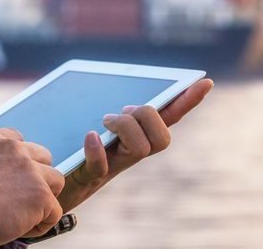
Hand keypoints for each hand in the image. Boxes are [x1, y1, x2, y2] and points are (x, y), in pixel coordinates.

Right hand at [0, 126, 64, 248]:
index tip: (9, 180)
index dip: (17, 162)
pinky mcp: (40, 194)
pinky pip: (54, 211)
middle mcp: (11, 147)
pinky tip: (22, 230)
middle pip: (42, 156)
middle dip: (36, 176)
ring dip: (44, 198)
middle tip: (22, 198)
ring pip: (55, 180)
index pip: (17, 140)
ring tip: (25, 215)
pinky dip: (42, 224)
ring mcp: (29, 169)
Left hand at [58, 78, 213, 211]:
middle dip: (148, 116)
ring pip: (142, 149)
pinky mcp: (91, 178)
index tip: (205, 81)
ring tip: (105, 121)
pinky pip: (102, 166)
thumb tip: (120, 91)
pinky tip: (89, 137)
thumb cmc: (79, 147)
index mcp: (137, 136)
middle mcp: (132, 153)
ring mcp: (114, 166)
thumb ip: (113, 108)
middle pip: (162, 138)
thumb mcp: (99, 122)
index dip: (188, 101)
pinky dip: (97, 150)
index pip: (170, 118)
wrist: (57, 182)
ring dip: (125, 128)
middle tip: (125, 110)